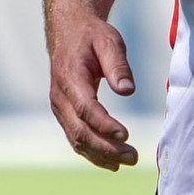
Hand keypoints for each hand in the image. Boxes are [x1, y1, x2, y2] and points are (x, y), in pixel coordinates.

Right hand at [47, 2, 138, 169]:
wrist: (68, 32)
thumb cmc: (91, 36)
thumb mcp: (109, 41)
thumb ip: (118, 65)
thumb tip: (127, 90)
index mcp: (70, 78)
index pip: (85, 108)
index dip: (104, 124)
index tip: (126, 134)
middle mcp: (60, 97)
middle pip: (80, 131)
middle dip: (107, 147)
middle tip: (133, 157)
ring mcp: (60, 108)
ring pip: (77, 140)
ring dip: (102, 155)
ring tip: (128, 161)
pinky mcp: (65, 115)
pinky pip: (76, 139)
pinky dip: (93, 153)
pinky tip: (112, 162)